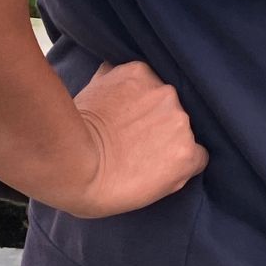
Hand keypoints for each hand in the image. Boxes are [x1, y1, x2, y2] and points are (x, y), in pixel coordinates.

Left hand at [46, 61, 209, 217]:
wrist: (70, 161)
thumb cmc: (102, 188)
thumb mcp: (150, 193)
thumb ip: (175, 170)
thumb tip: (179, 153)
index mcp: (186, 153)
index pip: (195, 149)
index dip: (175, 151)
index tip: (156, 154)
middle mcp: (181, 118)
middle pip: (177, 118)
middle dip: (159, 124)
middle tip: (130, 135)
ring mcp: (160, 92)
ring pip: (159, 94)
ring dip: (144, 101)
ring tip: (117, 115)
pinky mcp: (137, 72)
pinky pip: (136, 74)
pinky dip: (124, 83)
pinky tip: (108, 97)